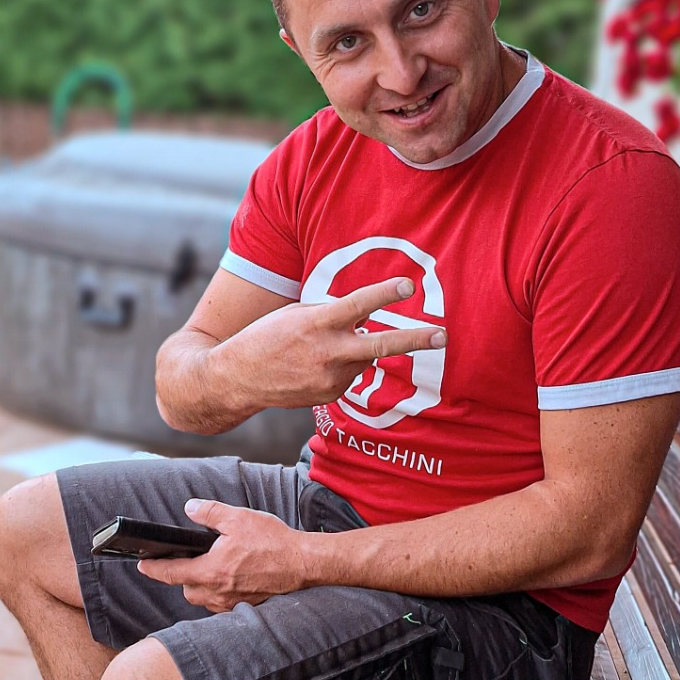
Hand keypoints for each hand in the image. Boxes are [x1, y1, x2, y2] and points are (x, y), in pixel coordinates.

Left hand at [136, 499, 313, 610]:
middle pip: (186, 588)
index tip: (141, 565)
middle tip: (186, 559)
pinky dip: (218, 592)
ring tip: (209, 567)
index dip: (153, 568)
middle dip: (182, 576)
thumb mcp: (239, 518)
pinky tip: (229, 577)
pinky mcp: (244, 606)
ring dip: (200, 585)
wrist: (303, 564)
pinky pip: (221, 603)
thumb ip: (210, 513)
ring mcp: (231, 602)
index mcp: (212, 570)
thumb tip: (190, 508)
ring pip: (203, 598)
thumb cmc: (273, 541)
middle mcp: (218, 591)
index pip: (172, 572)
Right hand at [216, 275, 444, 412]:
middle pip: (381, 345)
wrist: (237, 379)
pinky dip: (343, 365)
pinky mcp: (330, 395)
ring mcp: (330, 378)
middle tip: (443, 335)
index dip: (385, 293)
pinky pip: (350, 374)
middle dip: (415, 340)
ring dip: (356, 347)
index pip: (358, 305)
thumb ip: (331, 314)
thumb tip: (365, 318)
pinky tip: (315, 365)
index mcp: (316, 324)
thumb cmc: (266, 337)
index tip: (409, 285)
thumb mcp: (295, 314)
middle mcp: (327, 352)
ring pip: (364, 357)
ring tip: (322, 347)